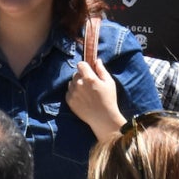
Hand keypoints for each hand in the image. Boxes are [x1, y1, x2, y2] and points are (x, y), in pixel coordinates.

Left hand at [65, 17, 123, 141]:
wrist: (103, 118)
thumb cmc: (109, 99)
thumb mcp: (109, 82)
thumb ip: (102, 70)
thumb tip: (97, 60)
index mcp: (89, 78)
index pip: (81, 64)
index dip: (85, 66)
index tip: (88, 71)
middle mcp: (79, 84)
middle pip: (76, 73)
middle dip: (81, 76)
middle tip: (89, 84)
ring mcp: (73, 93)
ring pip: (71, 82)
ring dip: (77, 84)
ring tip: (86, 92)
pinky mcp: (69, 101)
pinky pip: (69, 92)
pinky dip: (73, 93)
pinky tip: (82, 98)